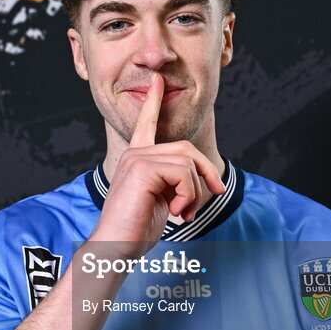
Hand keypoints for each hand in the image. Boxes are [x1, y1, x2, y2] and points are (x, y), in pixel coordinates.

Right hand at [89, 73, 225, 253]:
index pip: (146, 124)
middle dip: (206, 173)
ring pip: (188, 163)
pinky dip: (189, 196)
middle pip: (186, 149)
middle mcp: (135, 154)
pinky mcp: (142, 169)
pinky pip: (183, 174)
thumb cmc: (135, 231)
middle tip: (214, 194)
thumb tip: (199, 178)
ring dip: (195, 192)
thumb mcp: (161, 201)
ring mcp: (136, 159)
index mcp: (137, 159)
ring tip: (184, 213)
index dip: (154, 102)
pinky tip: (176, 212)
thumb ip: (173, 183)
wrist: (115, 248)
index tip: (158, 81)